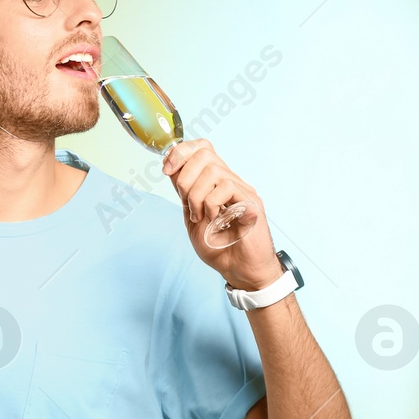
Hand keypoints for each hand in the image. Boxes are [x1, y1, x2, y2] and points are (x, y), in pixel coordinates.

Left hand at [161, 139, 281, 290]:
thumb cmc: (219, 247)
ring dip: (196, 195)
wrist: (239, 271)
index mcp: (216, 183)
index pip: (202, 148)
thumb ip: (184, 194)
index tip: (166, 169)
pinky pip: (227, 188)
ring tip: (199, 216)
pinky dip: (211, 204)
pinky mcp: (252, 203)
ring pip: (213, 170)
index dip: (181, 152)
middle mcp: (231, 181)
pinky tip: (215, 220)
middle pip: (205, 153)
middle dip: (185, 175)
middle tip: (185, 201)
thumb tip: (171, 169)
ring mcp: (243, 191)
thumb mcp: (192, 217)